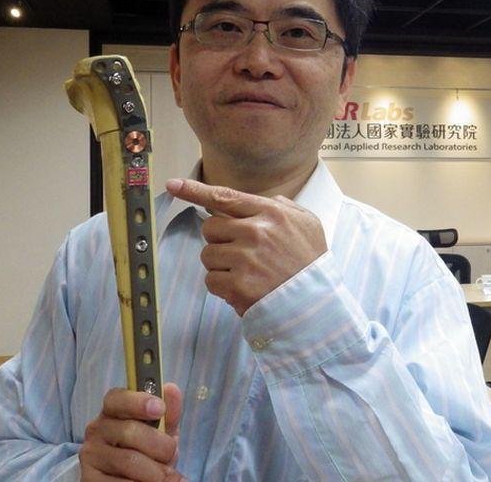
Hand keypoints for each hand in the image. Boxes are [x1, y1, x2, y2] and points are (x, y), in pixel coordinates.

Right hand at [79, 383, 183, 480]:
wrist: (135, 479)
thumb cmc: (149, 450)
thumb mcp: (161, 431)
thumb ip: (168, 413)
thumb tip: (170, 389)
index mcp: (113, 411)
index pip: (117, 398)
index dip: (138, 401)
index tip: (159, 408)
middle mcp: (97, 430)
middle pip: (129, 431)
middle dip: (160, 445)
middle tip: (172, 454)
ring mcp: (90, 456)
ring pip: (129, 460)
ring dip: (155, 471)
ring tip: (166, 476)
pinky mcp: (89, 480)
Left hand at [166, 179, 326, 315]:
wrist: (317, 306)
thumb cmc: (311, 264)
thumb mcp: (308, 224)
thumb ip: (285, 207)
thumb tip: (267, 200)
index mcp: (271, 213)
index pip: (225, 197)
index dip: (195, 190)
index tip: (173, 185)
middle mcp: (256, 232)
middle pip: (210, 227)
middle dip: (219, 239)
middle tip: (240, 253)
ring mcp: (246, 259)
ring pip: (207, 254)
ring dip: (220, 265)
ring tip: (246, 273)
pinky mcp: (238, 285)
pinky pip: (211, 280)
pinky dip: (222, 286)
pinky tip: (243, 288)